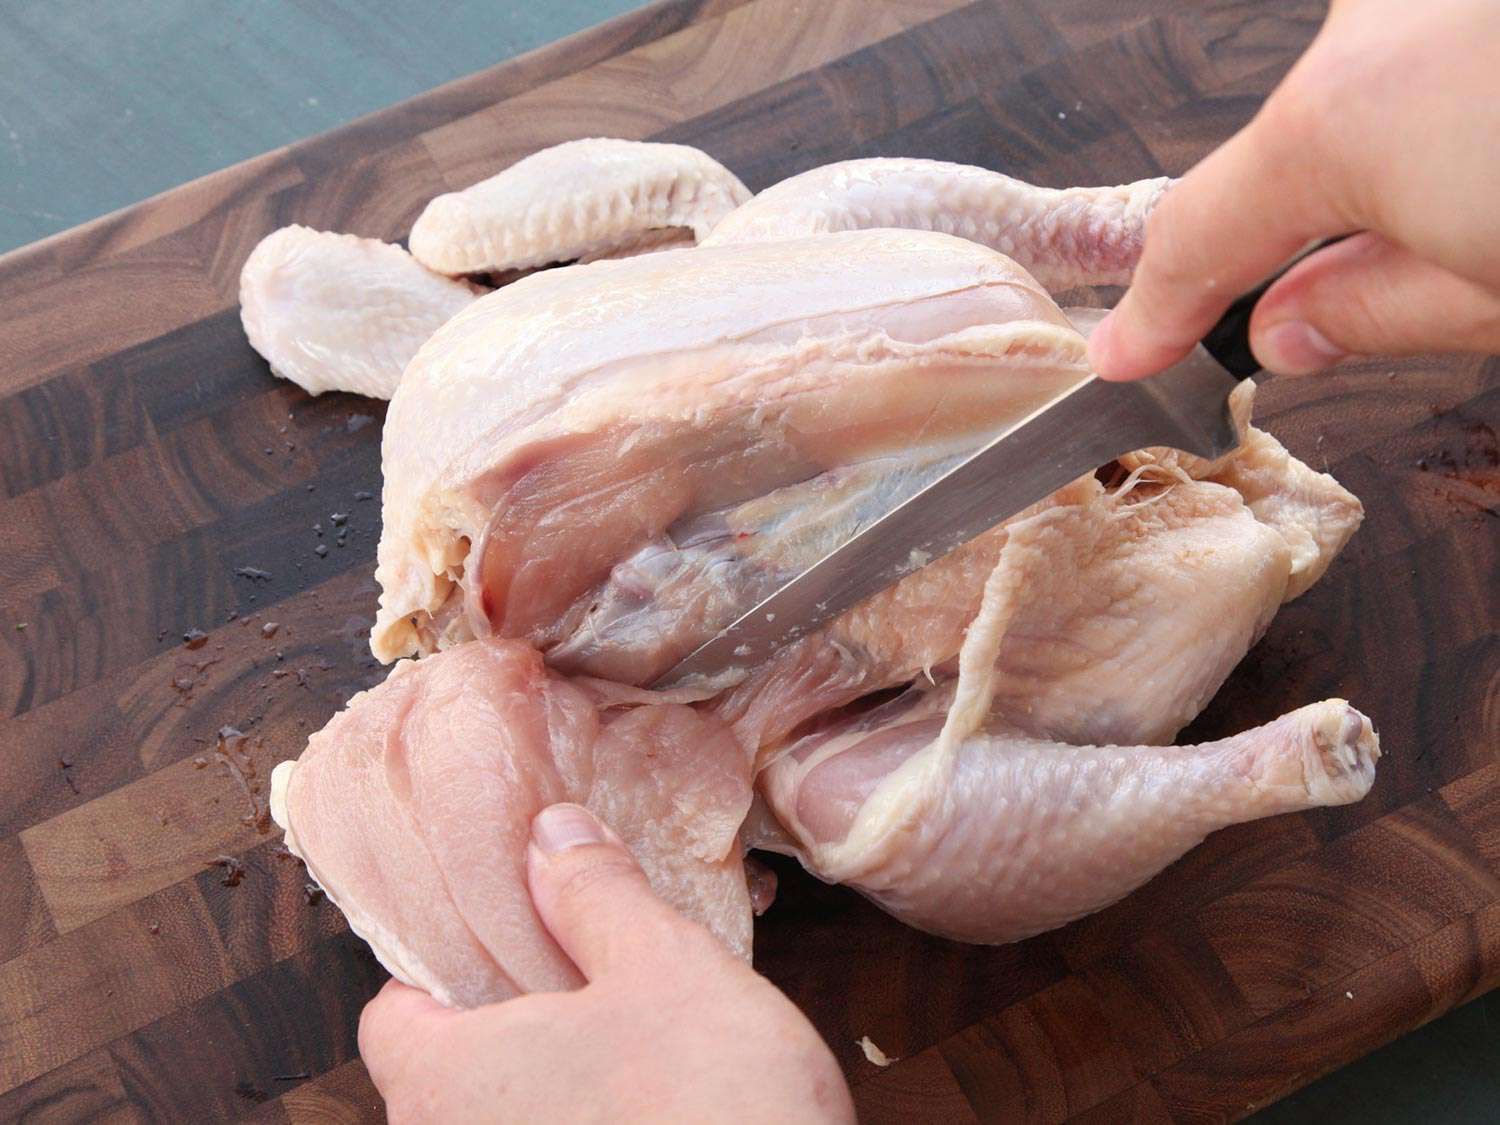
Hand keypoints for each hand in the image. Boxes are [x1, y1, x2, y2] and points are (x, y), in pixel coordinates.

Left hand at [358, 803, 853, 1123]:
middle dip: (510, 1022)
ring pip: (507, 1119)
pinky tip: (654, 1106)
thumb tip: (552, 834)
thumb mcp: (664, 968)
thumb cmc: (709, 1108)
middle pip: (446, 1073)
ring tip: (631, 1041)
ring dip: (553, 1083)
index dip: (442, 966)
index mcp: (445, 1083)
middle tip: (585, 974)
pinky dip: (586, 1121)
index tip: (505, 936)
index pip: (390, 1014)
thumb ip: (596, 895)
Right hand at [1090, 0, 1499, 378]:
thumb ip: (1376, 310)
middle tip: (1416, 278)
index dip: (1156, 313)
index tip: (1129, 350)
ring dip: (1419, 149)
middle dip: (1336, 228)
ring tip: (1491, 199)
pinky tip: (1497, 121)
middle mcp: (1373, 26)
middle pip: (1297, 157)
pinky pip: (1428, 43)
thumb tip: (1291, 326)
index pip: (1198, 238)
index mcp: (1346, 123)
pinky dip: (1461, 95)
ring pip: (1374, 93)